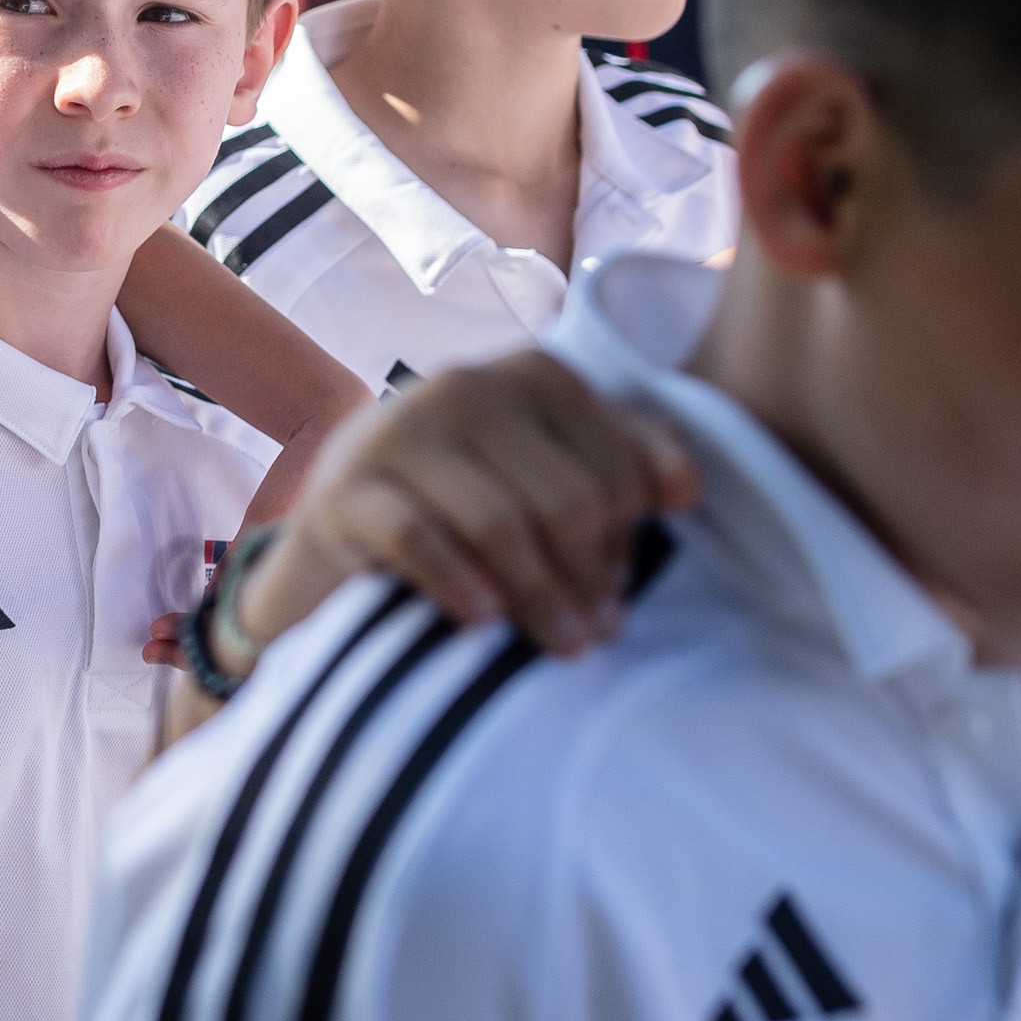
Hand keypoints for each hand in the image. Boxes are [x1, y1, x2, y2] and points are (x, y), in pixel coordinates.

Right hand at [250, 351, 698, 654]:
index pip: (617, 464)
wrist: (337, 532)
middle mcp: (465, 386)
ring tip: (560, 645)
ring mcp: (397, 433)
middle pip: (568, 499)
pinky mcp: (344, 491)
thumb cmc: (465, 506)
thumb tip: (683, 490)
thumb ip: (620, 464)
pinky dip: (460, 584)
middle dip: (589, 576)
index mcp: (531, 375)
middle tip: (594, 632)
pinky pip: (418, 539)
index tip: (617, 585)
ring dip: (540, 597)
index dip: (629, 537)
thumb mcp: (545, 473)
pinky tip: (482, 618)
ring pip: (501, 522)